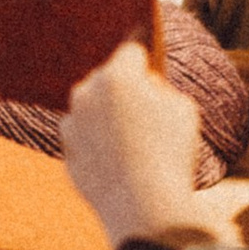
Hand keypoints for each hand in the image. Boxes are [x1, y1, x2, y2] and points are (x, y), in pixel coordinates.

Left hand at [58, 41, 220, 249]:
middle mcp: (86, 94)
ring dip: (104, 112)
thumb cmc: (171, 153)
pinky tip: (115, 152)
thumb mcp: (182, 110)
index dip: (141, 48)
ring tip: (125, 120)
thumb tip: (144, 84)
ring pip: (90, 108)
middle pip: (105, 77)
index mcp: (117, 76)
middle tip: (133, 82)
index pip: (130, 48)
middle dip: (120, 82)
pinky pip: (85, 139)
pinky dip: (96, 142)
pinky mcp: (66, 153)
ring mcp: (72, 124)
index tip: (142, 42)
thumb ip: (159, 89)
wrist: (145, 206)